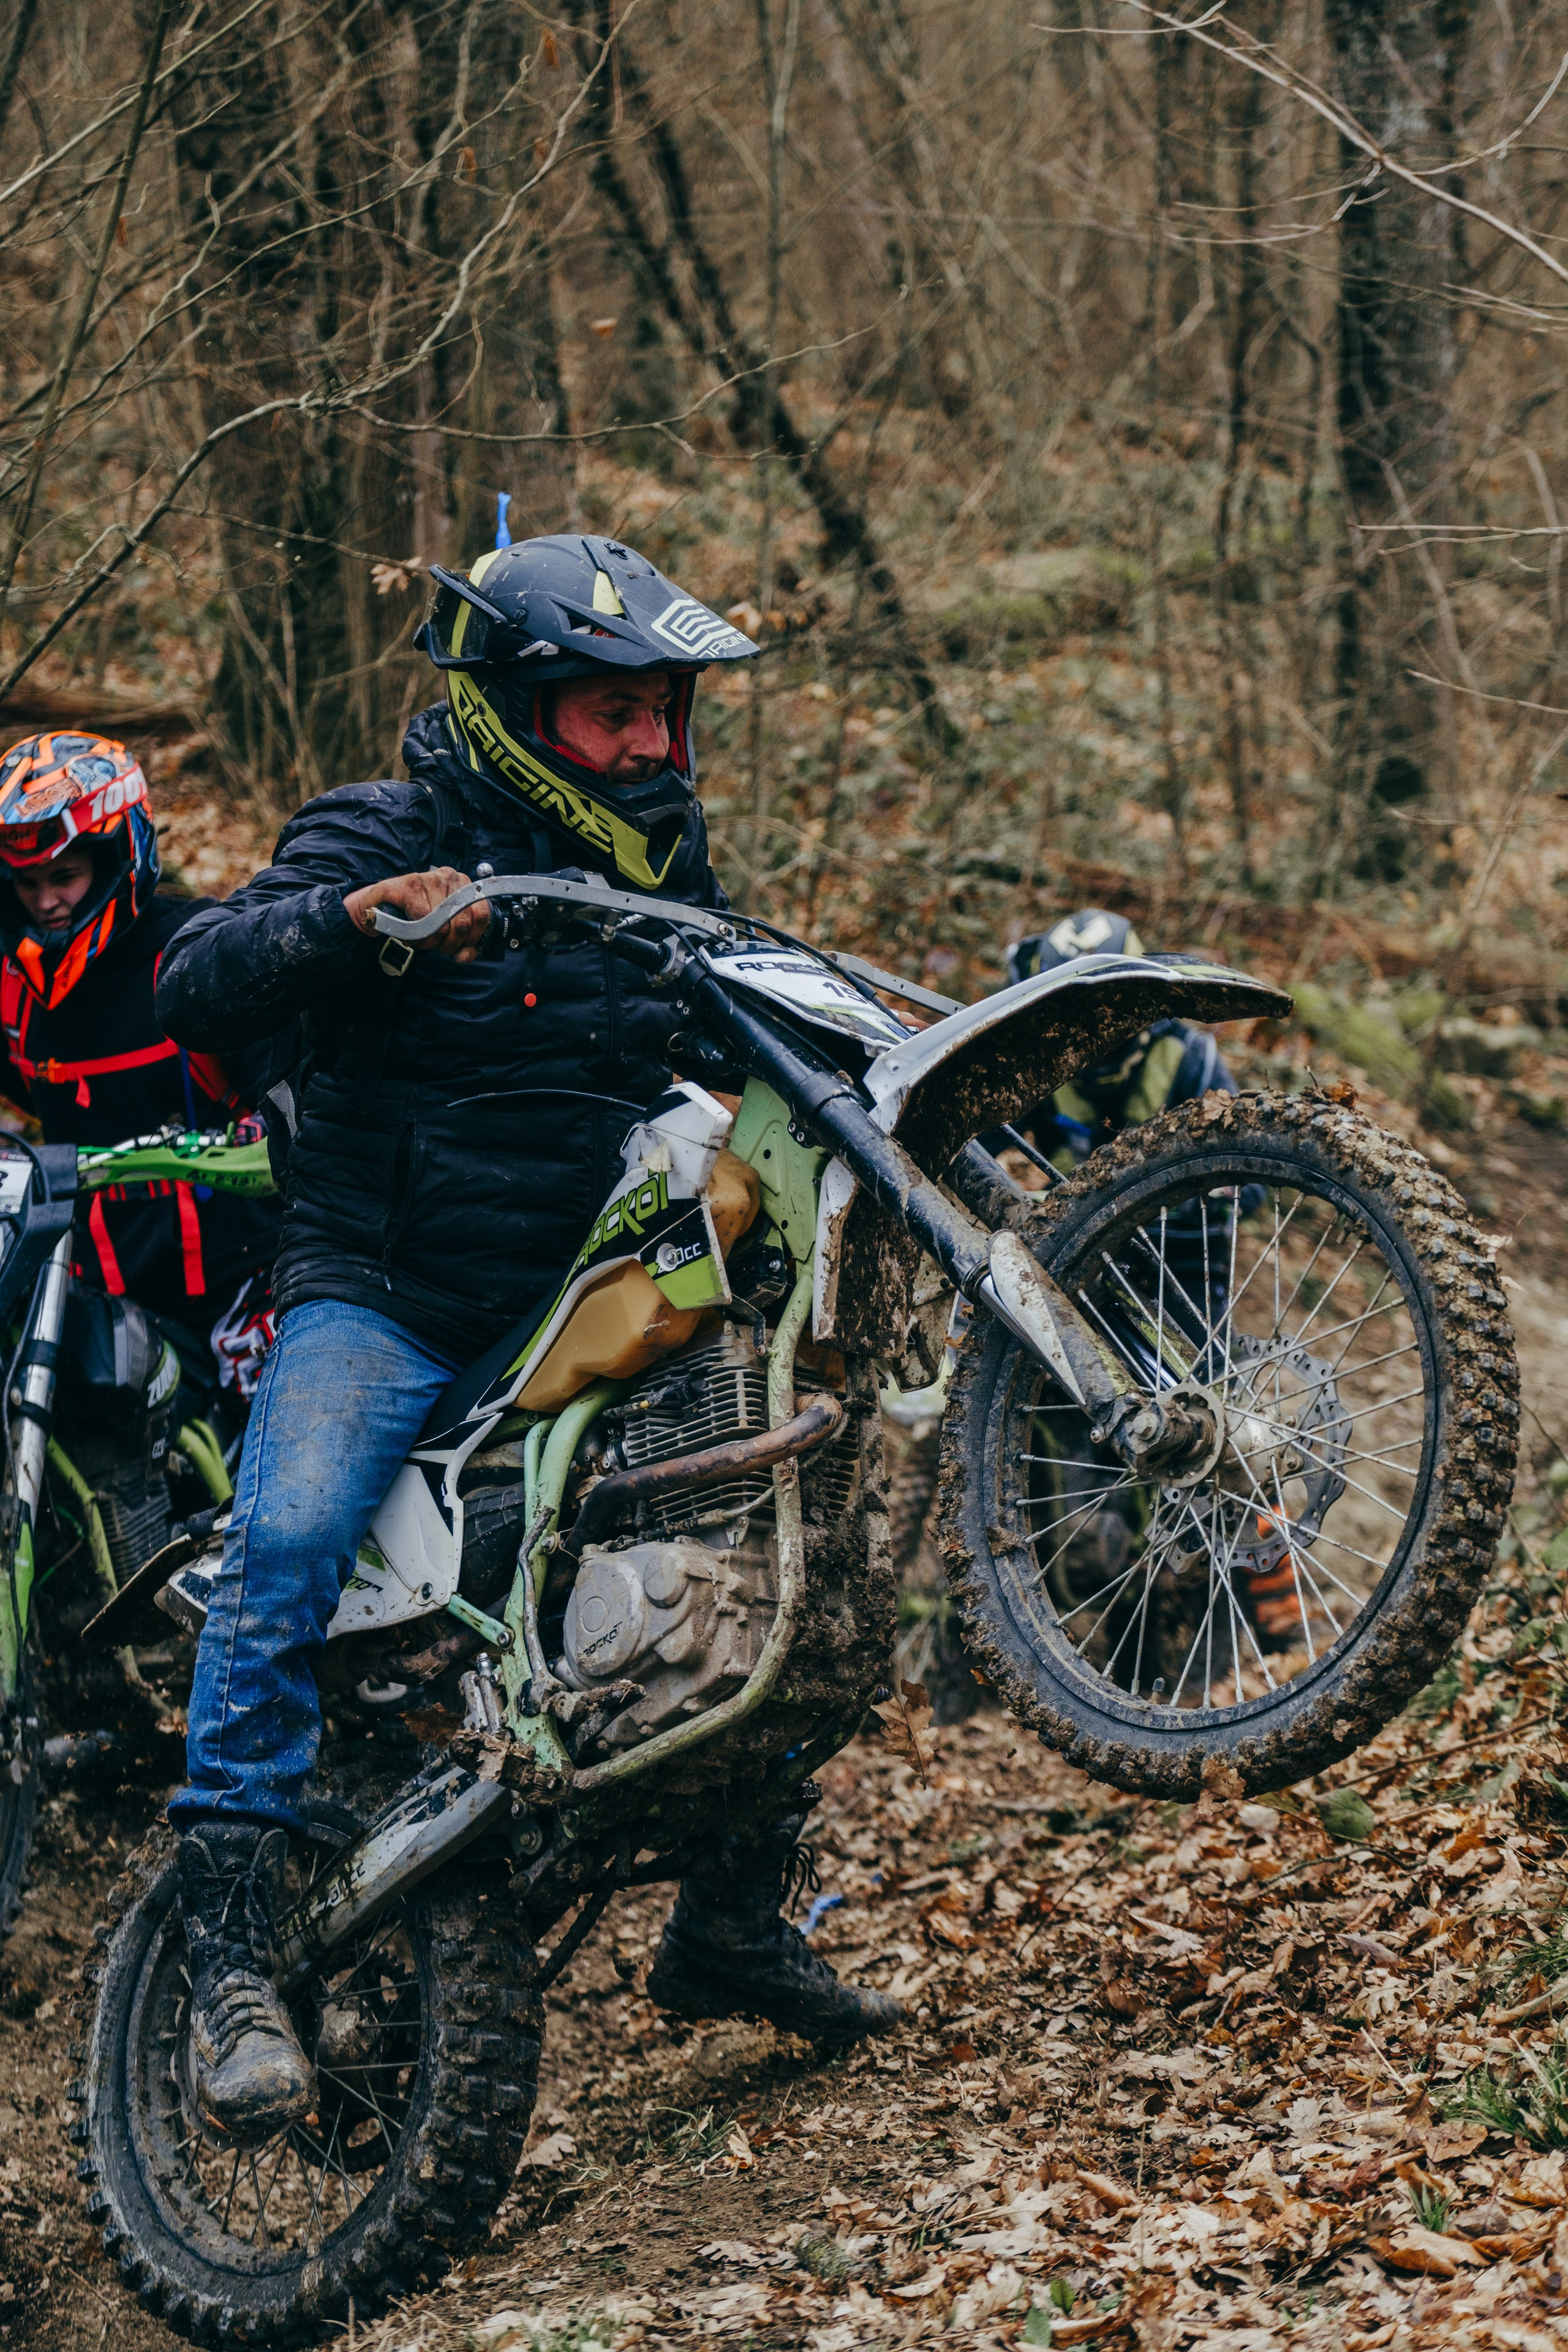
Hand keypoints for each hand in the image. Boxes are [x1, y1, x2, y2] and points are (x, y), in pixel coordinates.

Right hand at [343, 866, 490, 963]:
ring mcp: (429, 878)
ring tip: (420, 938)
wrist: (376, 910)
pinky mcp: (410, 884)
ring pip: (442, 924)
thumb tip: (465, 955)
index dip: (472, 938)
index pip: (482, 915)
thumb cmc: (414, 918)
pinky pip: (422, 918)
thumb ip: (463, 945)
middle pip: (462, 923)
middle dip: (448, 944)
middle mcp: (449, 877)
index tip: (458, 947)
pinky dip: (415, 933)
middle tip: (434, 945)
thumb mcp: (444, 933)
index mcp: (463, 885)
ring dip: (430, 941)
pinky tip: (409, 932)